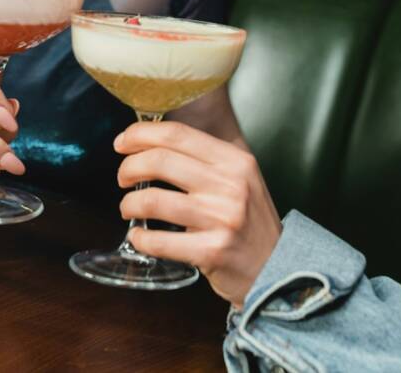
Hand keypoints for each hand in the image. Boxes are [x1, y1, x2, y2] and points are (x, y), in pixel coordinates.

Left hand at [115, 121, 280, 307]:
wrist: (278, 267)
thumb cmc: (249, 222)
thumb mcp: (240, 179)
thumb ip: (206, 159)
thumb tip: (153, 142)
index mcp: (235, 161)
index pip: (178, 134)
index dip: (141, 134)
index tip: (122, 142)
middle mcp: (230, 185)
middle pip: (160, 160)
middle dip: (129, 167)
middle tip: (123, 177)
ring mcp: (221, 219)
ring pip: (153, 200)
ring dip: (129, 204)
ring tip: (128, 208)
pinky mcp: (211, 251)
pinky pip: (159, 241)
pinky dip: (140, 238)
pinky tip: (139, 237)